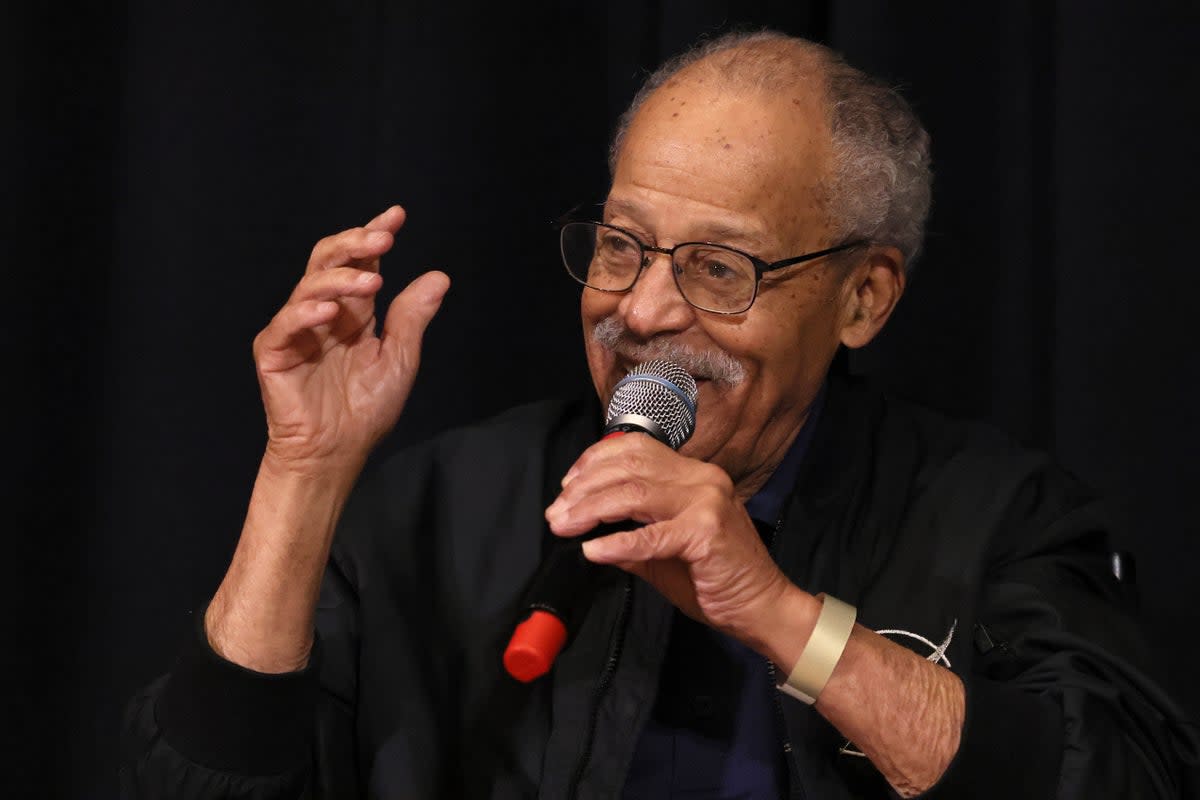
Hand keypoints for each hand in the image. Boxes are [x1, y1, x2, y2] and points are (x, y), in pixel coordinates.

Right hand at [253, 205, 448, 471]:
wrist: (338, 452)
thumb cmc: (365, 411)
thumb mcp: (400, 360)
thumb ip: (412, 318)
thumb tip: (439, 276)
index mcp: (354, 311)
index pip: (361, 262)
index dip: (374, 234)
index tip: (397, 215)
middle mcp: (323, 313)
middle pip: (329, 260)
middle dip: (355, 243)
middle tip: (382, 237)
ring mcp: (295, 329)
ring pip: (309, 285)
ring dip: (341, 278)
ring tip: (372, 281)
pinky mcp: (273, 352)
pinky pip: (285, 324)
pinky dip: (305, 313)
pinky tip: (329, 312)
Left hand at [544, 433, 795, 646]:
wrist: (762, 607)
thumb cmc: (717, 578)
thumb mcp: (666, 549)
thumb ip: (631, 532)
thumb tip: (587, 528)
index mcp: (694, 474)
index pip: (636, 448)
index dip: (595, 461)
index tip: (567, 484)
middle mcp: (701, 479)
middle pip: (628, 468)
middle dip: (583, 489)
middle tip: (556, 513)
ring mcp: (706, 502)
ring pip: (633, 494)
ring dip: (590, 510)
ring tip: (565, 526)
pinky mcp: (706, 533)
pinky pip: (649, 535)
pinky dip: (616, 543)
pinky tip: (593, 550)